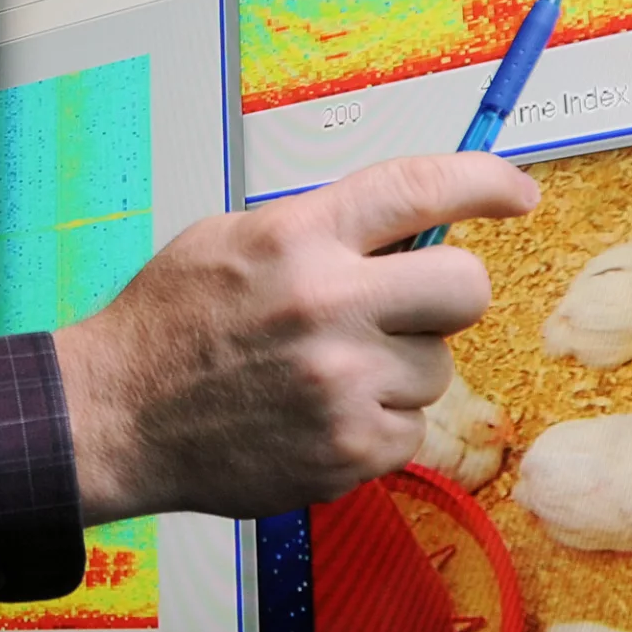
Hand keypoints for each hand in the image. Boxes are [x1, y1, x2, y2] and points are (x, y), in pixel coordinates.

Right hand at [52, 153, 539, 522]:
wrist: (115, 417)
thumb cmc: (169, 326)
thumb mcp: (230, 239)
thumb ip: (319, 227)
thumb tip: (407, 225)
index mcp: (298, 238)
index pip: (420, 187)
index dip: (486, 182)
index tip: (515, 192)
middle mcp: (328, 305)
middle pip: (465, 286)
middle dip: (445, 294)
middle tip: (406, 307)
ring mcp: (342, 383)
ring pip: (436, 367)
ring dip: (397, 370)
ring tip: (325, 374)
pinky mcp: (348, 449)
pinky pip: (409, 429)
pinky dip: (374, 426)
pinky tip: (318, 417)